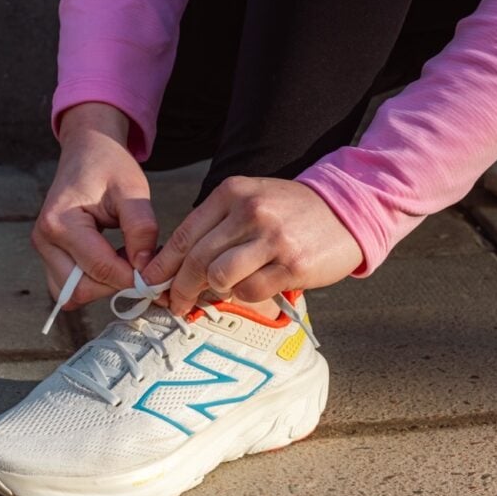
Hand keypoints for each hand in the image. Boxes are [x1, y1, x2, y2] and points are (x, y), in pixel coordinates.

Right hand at [32, 103, 159, 307]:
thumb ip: (141, 229)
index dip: (133, 278)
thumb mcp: (133, 190)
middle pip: (82, 289)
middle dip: (116, 284)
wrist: (87, 151)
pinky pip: (69, 287)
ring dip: (103, 287)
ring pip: (72, 294)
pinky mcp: (49, 255)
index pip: (100, 268)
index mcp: (60, 221)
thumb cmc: (109, 166)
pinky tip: (113, 262)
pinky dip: (92, 283)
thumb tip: (145, 270)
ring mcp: (43, 250)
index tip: (157, 275)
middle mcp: (44, 239)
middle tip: (143, 266)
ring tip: (126, 261)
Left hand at [141, 176, 362, 315]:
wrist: (347, 209)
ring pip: (220, 276)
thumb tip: (175, 263)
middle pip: (197, 259)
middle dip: (179, 287)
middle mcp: (250, 212)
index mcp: (233, 193)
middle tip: (176, 302)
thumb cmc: (290, 211)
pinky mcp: (292, 264)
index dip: (163, 264)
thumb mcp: (251, 200)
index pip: (185, 234)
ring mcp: (272, 238)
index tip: (150, 282)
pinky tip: (251, 288)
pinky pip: (250, 290)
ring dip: (213, 292)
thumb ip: (216, 224)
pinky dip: (243, 295)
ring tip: (217, 293)